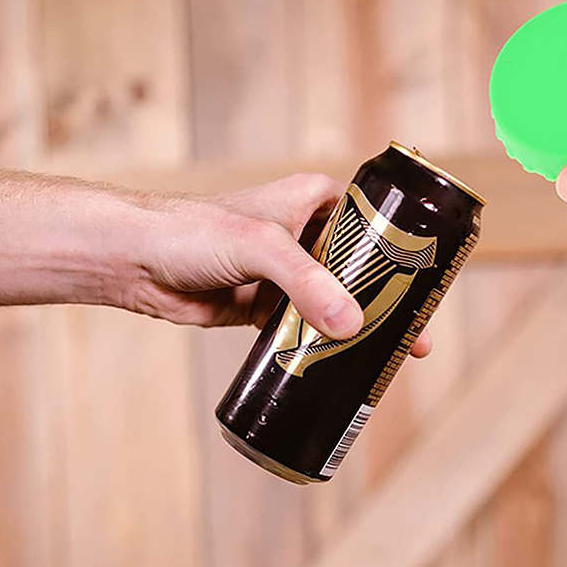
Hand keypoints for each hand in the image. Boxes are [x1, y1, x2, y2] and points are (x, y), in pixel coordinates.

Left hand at [0, 170, 431, 356]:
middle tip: (418, 338)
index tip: (429, 289)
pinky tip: (346, 366)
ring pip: (337, 302)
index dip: (407, 257)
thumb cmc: (193, 231)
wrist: (136, 260)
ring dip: (360, 329)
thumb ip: (307, 284)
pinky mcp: (268, 306)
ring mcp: (288, 273)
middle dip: (390, 304)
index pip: (378, 225)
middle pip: (364, 271)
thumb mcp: (261, 247)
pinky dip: (325, 346)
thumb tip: (352, 328)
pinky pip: (307, 327)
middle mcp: (308, 233)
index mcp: (317, 199)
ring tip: (391, 359)